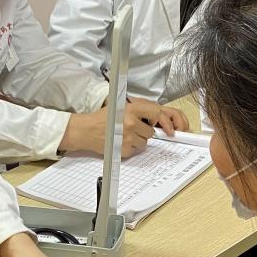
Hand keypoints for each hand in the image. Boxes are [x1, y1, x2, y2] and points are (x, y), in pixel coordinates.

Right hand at [61, 100, 186, 158]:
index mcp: (131, 108)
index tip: (169, 130)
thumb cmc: (103, 118)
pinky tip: (120, 141)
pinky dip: (130, 147)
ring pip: (144, 143)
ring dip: (137, 140)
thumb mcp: (122, 106)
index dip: (165, 122)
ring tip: (124, 134)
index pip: (157, 113)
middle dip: (144, 131)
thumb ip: (141, 109)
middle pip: (151, 132)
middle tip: (132, 128)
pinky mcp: (123, 149)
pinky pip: (135, 150)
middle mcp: (130, 122)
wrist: (87, 130)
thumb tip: (161, 118)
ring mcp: (127, 137)